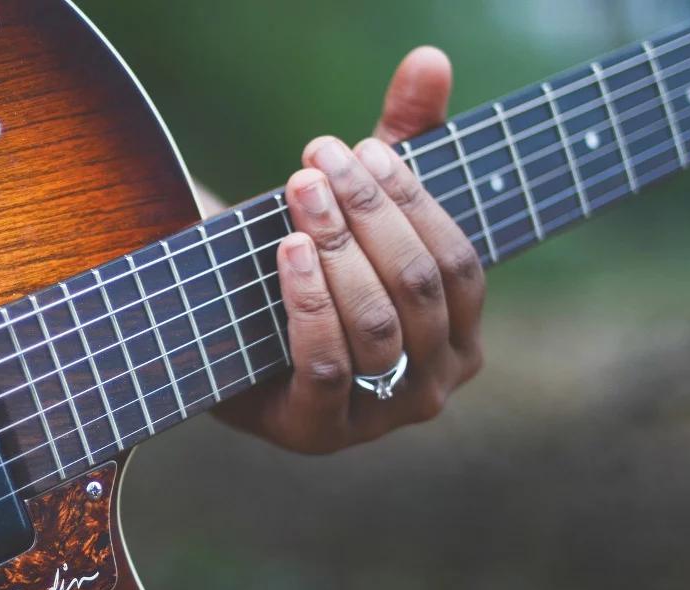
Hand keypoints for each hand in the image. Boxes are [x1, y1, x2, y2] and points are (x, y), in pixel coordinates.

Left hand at [216, 47, 484, 452]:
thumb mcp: (360, 208)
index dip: (413, 202)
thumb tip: (429, 58)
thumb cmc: (312, 271)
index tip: (358, 150)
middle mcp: (435, 383)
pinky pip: (327, 364)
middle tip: (316, 163)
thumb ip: (401, 138)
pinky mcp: (320, 432)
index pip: (458, 261)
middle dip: (368, 217)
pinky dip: (309, 301)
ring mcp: (380, 416)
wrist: (228, 341)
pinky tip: (288, 249)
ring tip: (299, 194)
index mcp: (461, 333)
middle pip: (418, 288)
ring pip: (377, 326)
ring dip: (338, 250)